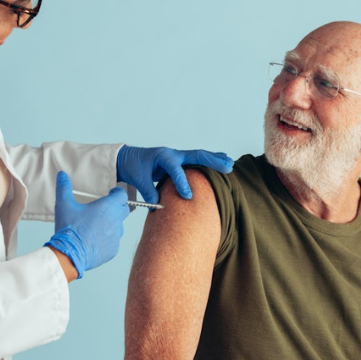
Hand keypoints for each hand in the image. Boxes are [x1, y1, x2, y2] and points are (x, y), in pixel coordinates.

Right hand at [44, 171, 129, 277]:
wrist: (70, 254)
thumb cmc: (69, 229)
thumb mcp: (64, 205)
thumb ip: (64, 188)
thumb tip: (62, 175)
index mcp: (108, 207)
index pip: (122, 195)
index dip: (117, 193)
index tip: (110, 194)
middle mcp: (116, 221)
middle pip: (123, 209)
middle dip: (116, 207)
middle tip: (102, 209)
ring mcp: (116, 237)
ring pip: (119, 226)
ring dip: (111, 224)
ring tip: (95, 226)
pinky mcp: (114, 250)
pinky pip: (114, 241)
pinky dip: (107, 239)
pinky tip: (93, 240)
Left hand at [116, 146, 233, 203]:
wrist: (130, 158)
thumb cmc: (134, 167)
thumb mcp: (138, 178)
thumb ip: (148, 191)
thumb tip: (158, 204)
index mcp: (162, 156)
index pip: (175, 170)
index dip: (182, 183)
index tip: (188, 197)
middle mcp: (173, 154)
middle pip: (196, 155)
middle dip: (212, 162)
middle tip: (227, 168)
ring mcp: (178, 156)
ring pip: (200, 156)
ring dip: (215, 159)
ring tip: (230, 163)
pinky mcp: (180, 161)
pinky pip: (198, 160)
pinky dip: (210, 161)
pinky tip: (222, 162)